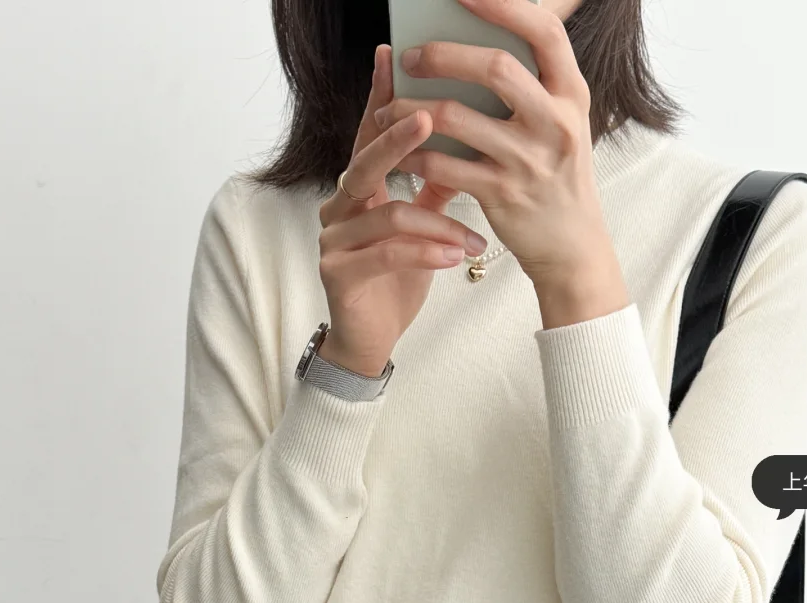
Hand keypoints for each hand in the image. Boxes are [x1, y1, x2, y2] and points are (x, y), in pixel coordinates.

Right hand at [317, 44, 488, 375]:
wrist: (370, 341)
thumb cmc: (394, 283)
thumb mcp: (422, 230)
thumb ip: (433, 190)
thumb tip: (460, 146)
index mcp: (357, 191)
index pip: (367, 136)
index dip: (379, 99)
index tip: (391, 58)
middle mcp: (338, 209)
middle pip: (366, 163)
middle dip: (399, 139)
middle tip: (430, 116)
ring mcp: (333, 241)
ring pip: (387, 214)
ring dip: (437, 224)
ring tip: (472, 240)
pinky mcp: (338, 274)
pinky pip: (387, 254)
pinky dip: (426, 254)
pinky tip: (454, 258)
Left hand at [372, 0, 618, 290]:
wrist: (572, 247)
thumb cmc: (557, 176)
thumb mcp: (562, 124)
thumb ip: (533, 86)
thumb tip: (473, 42)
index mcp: (572, 94)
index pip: (544, 32)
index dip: (503, 4)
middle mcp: (554, 123)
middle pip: (495, 68)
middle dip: (442, 54)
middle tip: (410, 57)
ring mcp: (527, 161)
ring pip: (456, 117)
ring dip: (412, 108)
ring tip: (390, 108)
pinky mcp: (501, 195)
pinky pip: (444, 165)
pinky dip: (414, 155)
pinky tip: (398, 151)